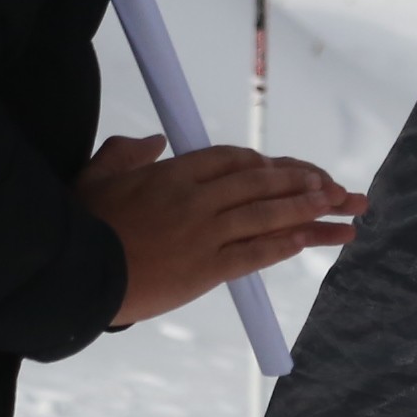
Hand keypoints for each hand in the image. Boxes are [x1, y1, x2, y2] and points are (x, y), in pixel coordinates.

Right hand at [77, 134, 363, 325]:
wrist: (74, 275)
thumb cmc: (80, 225)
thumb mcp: (97, 176)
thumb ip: (127, 153)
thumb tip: (152, 141)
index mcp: (173, 173)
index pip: (235, 160)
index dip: (270, 165)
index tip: (293, 170)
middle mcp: (196, 199)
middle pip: (262, 183)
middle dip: (306, 183)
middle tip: (338, 187)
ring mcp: (204, 233)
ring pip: (268, 214)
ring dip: (310, 209)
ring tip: (343, 207)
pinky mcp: (206, 269)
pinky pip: (256, 253)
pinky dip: (286, 244)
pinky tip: (311, 238)